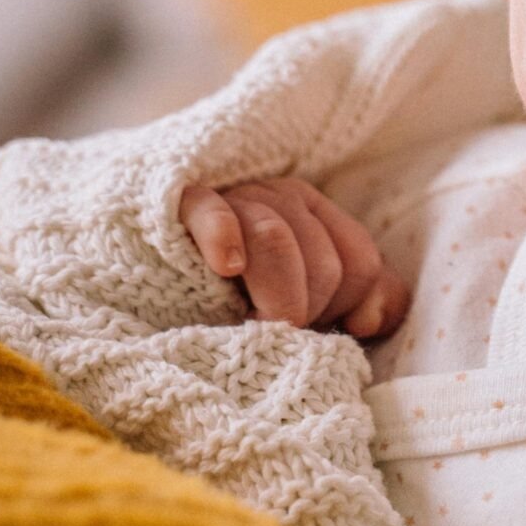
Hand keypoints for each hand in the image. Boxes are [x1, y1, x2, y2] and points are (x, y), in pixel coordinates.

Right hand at [179, 177, 410, 338]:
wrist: (155, 280)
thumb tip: (370, 321)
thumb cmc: (242, 298)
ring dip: (273, 294)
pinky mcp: (182, 204)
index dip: (339, 307)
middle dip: (303, 309)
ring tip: (248, 321)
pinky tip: (226, 266)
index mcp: (318, 217)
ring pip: (277, 239)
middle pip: (323, 262)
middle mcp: (282, 198)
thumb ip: (362, 302)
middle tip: (268, 328)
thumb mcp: (308, 301)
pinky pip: (213, 212)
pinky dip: (224, 237)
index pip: (360, 265)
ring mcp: (234, 198)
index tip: (305, 326)